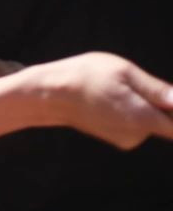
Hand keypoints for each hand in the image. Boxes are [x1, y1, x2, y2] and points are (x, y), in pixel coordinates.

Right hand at [34, 52, 172, 149]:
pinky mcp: (116, 138)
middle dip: (160, 103)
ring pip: (151, 121)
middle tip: (135, 83)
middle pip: (166, 121)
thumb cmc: (86, 76)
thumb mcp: (124, 72)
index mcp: (143, 118)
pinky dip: (131, 111)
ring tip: (117, 87)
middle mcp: (137, 134)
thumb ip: (157, 90)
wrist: (50, 94)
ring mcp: (125, 138)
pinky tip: (110, 98)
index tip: (166, 100)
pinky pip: (136, 124)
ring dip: (144, 104)